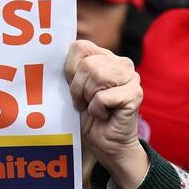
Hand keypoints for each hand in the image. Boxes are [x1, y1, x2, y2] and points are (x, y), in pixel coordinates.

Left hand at [66, 39, 146, 188]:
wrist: (105, 142)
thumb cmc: (87, 113)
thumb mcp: (73, 86)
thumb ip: (70, 66)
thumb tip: (52, 51)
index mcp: (105, 56)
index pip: (80, 46)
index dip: (70, 68)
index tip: (74, 86)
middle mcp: (122, 63)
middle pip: (87, 64)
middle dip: (78, 87)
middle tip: (84, 101)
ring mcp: (132, 77)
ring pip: (97, 76)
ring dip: (87, 97)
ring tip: (94, 107)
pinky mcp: (136, 94)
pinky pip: (103, 96)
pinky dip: (97, 109)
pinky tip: (104, 114)